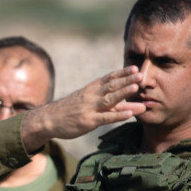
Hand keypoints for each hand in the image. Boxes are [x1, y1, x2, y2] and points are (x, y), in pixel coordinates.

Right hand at [21, 66, 145, 151]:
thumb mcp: (87, 102)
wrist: (48, 119)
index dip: (122, 73)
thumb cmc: (70, 111)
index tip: (135, 68)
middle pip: (111, 86)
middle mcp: (91, 96)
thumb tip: (130, 103)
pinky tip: (129, 114)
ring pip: (109, 99)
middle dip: (126, 80)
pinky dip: (118, 115)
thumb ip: (110, 103)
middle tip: (142, 74)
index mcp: (91, 89)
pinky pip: (105, 118)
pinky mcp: (88, 121)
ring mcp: (90, 108)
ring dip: (123, 93)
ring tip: (137, 88)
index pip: (109, 78)